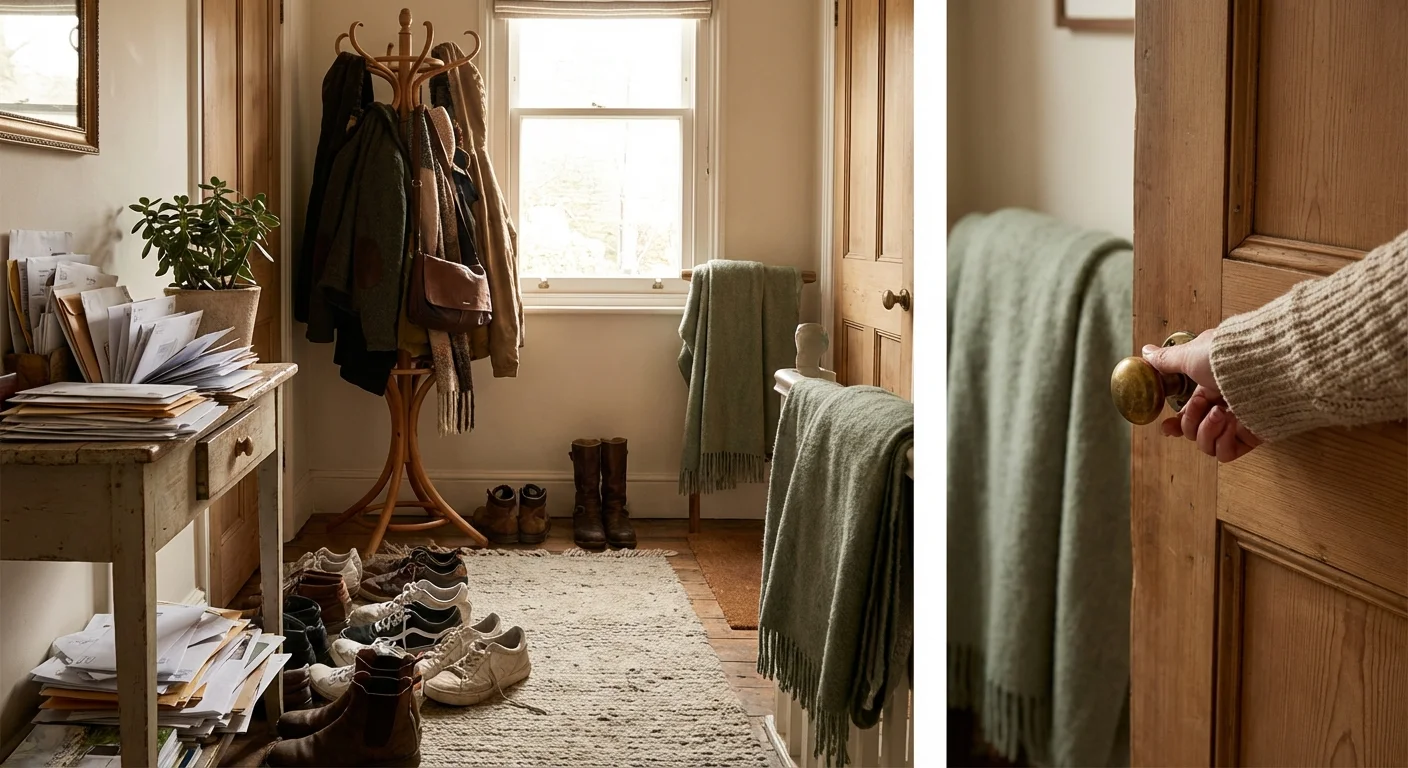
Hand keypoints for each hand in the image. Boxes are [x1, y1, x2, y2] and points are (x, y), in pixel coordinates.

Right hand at [1141, 334, 1261, 462]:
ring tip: (1220, 412)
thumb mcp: (1189, 354)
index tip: (1167, 427)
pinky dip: (1223, 442)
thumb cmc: (1227, 355)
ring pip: (1208, 445)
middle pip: (1194, 432)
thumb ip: (1166, 359)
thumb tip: (1146, 352)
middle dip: (1190, 421)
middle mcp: (1224, 406)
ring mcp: (1238, 422)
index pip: (1188, 414)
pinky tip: (1231, 424)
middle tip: (1201, 403)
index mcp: (1209, 388)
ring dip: (1206, 430)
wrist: (1263, 363)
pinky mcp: (1252, 436)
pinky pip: (1226, 453)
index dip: (1175, 424)